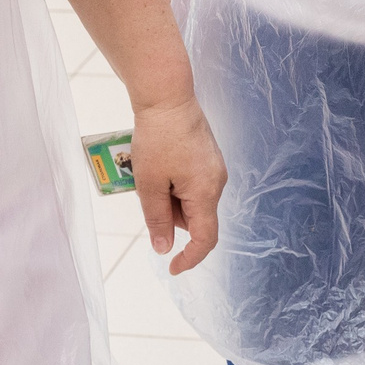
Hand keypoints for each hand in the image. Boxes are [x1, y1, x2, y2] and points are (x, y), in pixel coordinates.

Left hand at [129, 96, 225, 274]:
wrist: (167, 97)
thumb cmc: (158, 138)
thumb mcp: (150, 184)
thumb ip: (157, 220)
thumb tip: (164, 248)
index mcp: (206, 192)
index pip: (206, 239)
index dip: (190, 258)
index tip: (172, 268)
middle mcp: (217, 181)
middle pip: (196, 218)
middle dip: (170, 217)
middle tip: (147, 195)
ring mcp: (215, 168)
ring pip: (192, 200)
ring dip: (171, 199)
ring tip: (151, 174)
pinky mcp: (208, 156)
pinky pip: (193, 183)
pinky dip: (175, 185)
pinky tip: (159, 166)